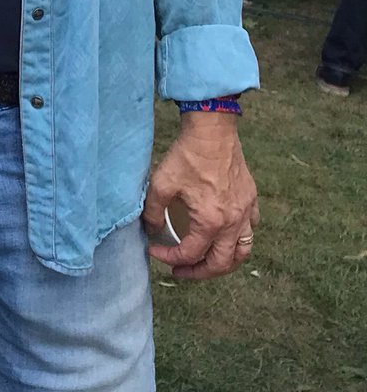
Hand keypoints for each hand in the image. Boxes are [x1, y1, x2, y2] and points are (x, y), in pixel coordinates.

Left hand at [142, 111, 258, 279]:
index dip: (169, 257)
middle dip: (199, 273)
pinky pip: (251, 230)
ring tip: (206, 263)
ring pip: (242, 252)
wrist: (212, 131)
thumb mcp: (161, 183)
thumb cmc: (187, 156)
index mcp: (211, 222)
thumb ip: (152, 210)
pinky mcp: (251, 200)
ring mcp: (246, 212)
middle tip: (180, 272)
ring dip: (224, 263)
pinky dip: (238, 241)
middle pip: (222, 264)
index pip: (191, 253)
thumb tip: (151, 229)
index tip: (155, 251)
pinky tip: (224, 236)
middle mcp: (234, 222)